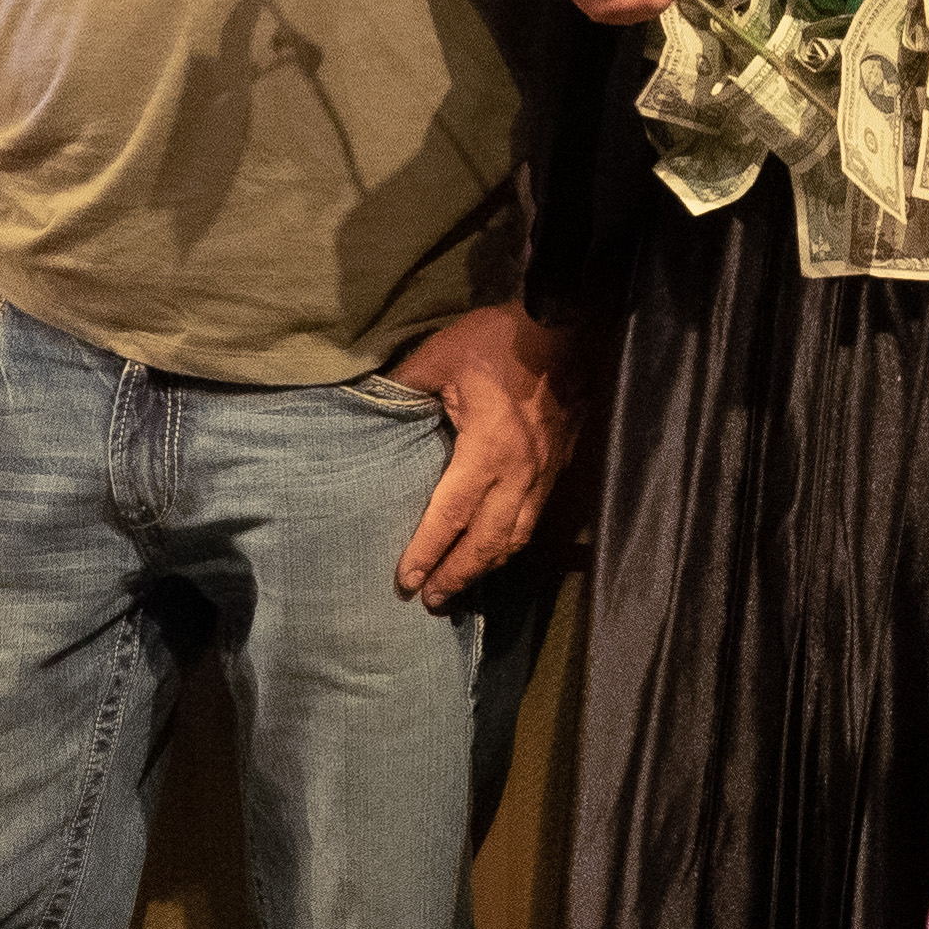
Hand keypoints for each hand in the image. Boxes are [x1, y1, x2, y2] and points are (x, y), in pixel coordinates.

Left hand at [388, 303, 577, 607]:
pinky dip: (510, 543)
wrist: (562, 327)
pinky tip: (493, 552)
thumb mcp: (439, 357)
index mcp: (487, 448)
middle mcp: (519, 471)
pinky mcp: (557, 467)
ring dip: (486, 567)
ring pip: (515, 537)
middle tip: (430, 601)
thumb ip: (403, 389)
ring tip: (459, 586)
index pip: (450, 515)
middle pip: (487, 541)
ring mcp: (543, 473)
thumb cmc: (496, 340)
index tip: (406, 582)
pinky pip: (532, 519)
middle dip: (457, 575)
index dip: (427, 552)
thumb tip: (365, 410)